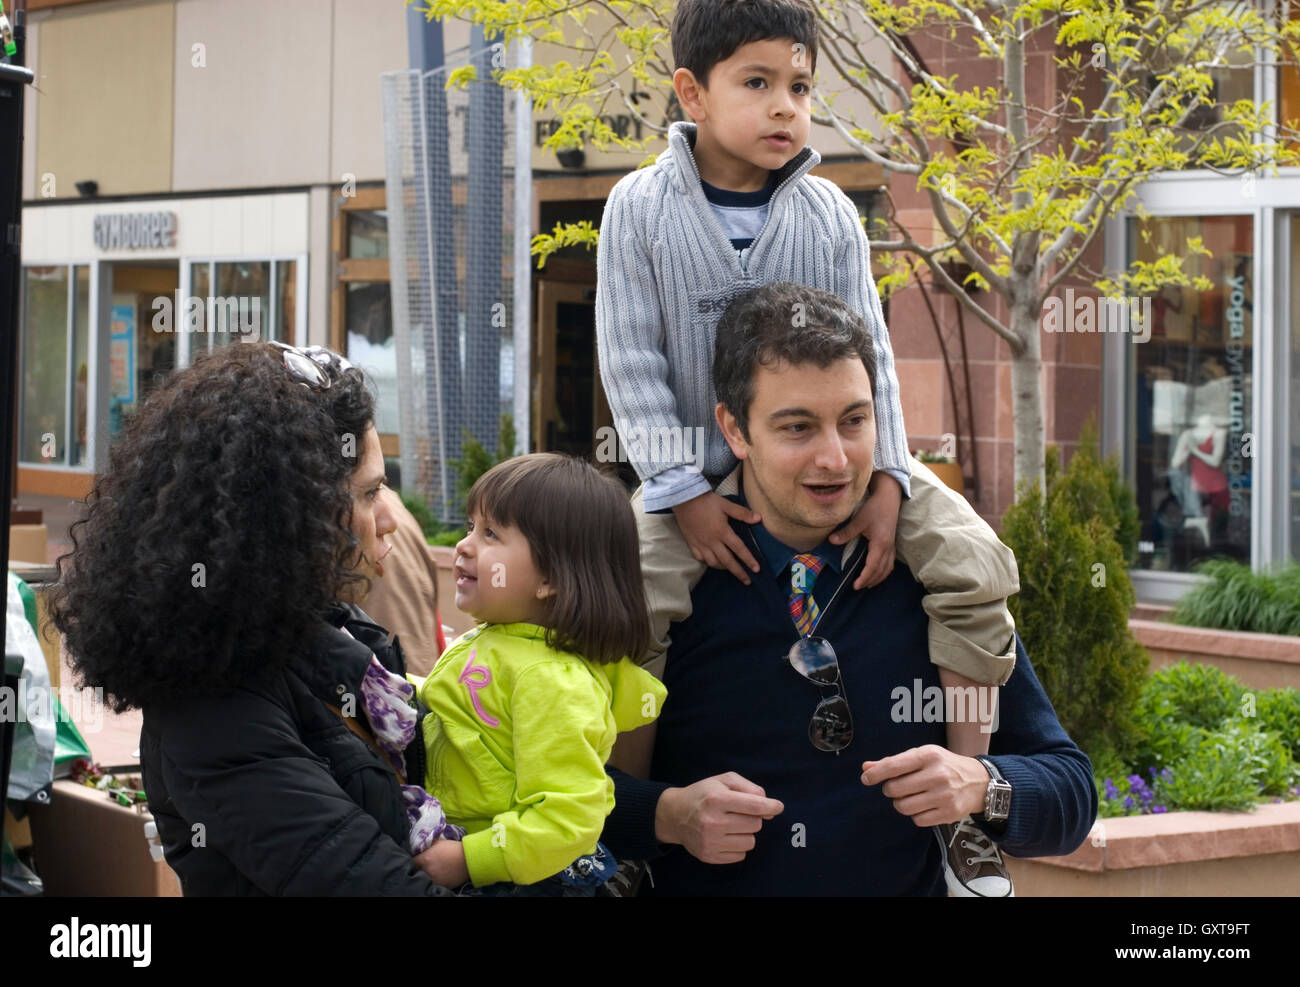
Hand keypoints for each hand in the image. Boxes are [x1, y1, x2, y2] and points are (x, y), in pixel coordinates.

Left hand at [414, 837, 469, 888]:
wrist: (468, 859)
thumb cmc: (453, 848)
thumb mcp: (439, 843)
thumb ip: (428, 845)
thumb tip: (421, 846)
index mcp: (425, 859)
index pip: (412, 861)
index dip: (414, 859)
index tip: (416, 858)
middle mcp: (428, 871)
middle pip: (417, 871)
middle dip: (419, 867)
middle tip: (424, 864)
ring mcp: (435, 880)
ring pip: (425, 878)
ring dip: (427, 874)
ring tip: (432, 870)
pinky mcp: (442, 885)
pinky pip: (434, 883)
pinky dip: (435, 879)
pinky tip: (440, 874)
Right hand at [655, 772, 784, 863]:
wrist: (674, 815)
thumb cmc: (703, 794)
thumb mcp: (723, 780)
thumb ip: (749, 788)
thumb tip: (770, 808)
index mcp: (716, 798)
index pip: (753, 805)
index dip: (770, 806)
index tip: (778, 807)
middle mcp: (712, 821)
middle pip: (755, 824)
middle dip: (753, 817)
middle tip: (739, 813)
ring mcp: (710, 841)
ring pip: (750, 842)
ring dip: (746, 833)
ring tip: (731, 825)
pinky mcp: (709, 856)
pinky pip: (740, 855)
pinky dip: (738, 846)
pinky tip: (725, 836)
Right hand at [671, 492, 761, 585]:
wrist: (684, 499)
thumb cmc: (706, 501)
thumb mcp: (726, 504)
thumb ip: (742, 513)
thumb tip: (758, 518)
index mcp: (722, 532)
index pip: (739, 549)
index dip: (749, 560)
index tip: (756, 570)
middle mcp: (712, 541)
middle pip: (727, 561)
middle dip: (738, 572)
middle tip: (747, 580)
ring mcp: (701, 544)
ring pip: (713, 562)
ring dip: (723, 568)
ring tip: (730, 569)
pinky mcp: (691, 543)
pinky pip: (700, 558)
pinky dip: (708, 562)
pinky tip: (712, 561)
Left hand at [828, 472, 900, 589]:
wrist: (889, 497)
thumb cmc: (875, 507)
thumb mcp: (859, 519)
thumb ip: (846, 532)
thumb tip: (831, 541)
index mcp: (880, 543)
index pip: (873, 566)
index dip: (865, 577)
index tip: (856, 585)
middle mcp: (888, 547)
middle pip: (881, 570)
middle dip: (870, 580)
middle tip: (858, 587)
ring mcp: (892, 546)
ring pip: (888, 568)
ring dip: (879, 577)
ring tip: (868, 584)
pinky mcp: (892, 543)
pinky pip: (890, 562)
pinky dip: (884, 570)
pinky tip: (877, 571)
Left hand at [861, 745, 988, 826]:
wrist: (977, 782)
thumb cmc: (943, 766)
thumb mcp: (921, 756)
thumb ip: (894, 762)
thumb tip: (866, 768)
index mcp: (928, 755)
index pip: (893, 766)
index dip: (875, 774)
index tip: (866, 779)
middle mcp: (937, 775)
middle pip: (894, 789)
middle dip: (890, 790)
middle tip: (898, 787)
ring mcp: (944, 795)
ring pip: (903, 807)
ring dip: (900, 803)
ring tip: (910, 797)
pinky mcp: (949, 813)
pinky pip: (917, 820)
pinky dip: (915, 815)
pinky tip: (923, 805)